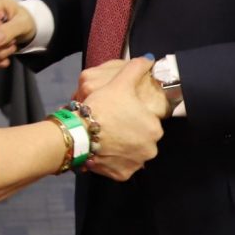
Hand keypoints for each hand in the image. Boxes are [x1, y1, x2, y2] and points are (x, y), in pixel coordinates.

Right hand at [78, 59, 165, 180]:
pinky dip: (114, 159)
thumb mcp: (120, 82)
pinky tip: (104, 148)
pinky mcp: (122, 175)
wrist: (79, 133)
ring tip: (107, 135)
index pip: (148, 120)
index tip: (120, 111)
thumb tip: (149, 59)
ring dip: (123, 146)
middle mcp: (150, 149)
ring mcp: (136, 165)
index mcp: (154, 128)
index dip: (133, 114)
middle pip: (141, 138)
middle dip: (130, 132)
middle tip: (112, 123)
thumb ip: (136, 68)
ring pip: (132, 152)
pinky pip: (121, 166)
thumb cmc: (103, 107)